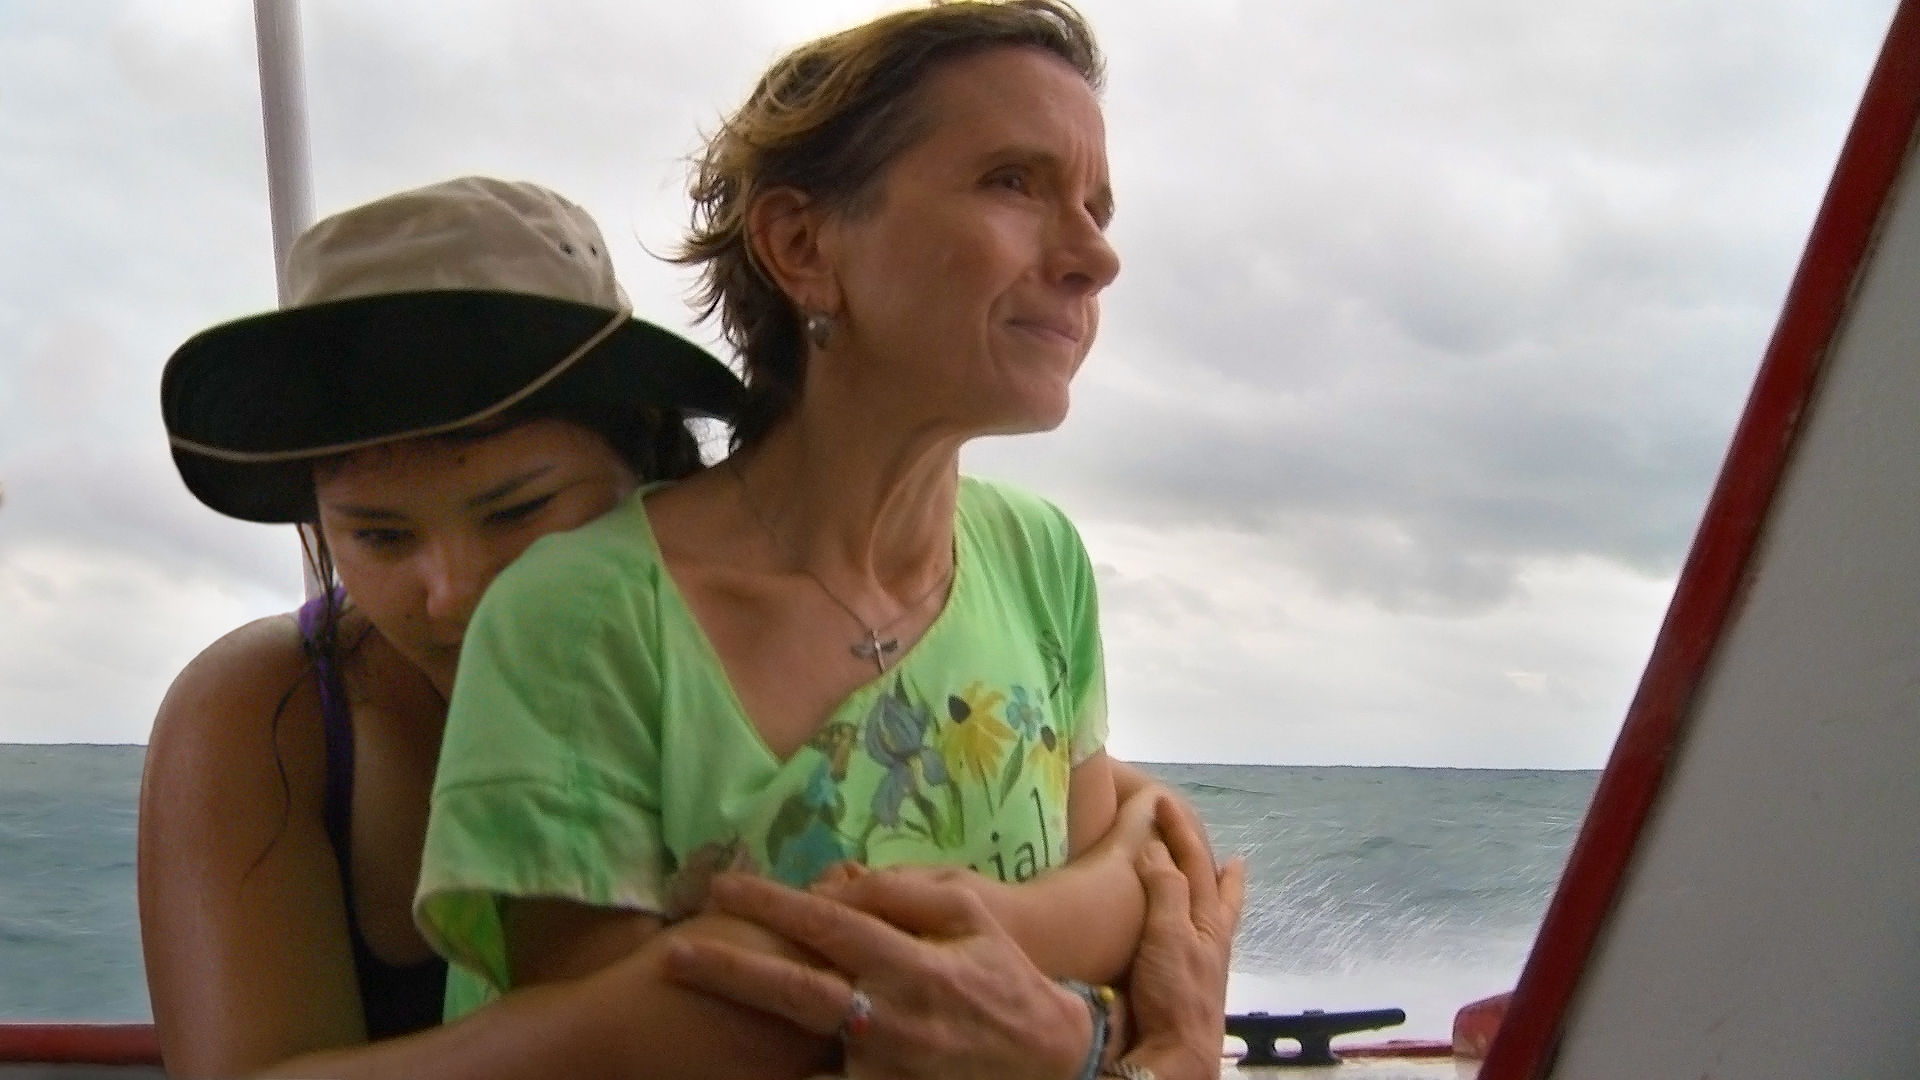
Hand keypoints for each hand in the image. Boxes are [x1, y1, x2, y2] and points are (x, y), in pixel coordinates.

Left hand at [664, 870, 1092, 1079]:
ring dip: (747, 1029)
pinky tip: (739, 1065)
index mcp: (915, 962)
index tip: (723, 885)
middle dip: (732, 970)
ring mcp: (887, 1067)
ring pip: (802, 1050)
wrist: (1048, 1062)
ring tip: (696, 998)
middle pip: (797, 991)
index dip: (773, 902)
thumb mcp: (970, 914)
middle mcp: (895, 1017)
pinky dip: (785, 1076)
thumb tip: (837, 878)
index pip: (830, 924)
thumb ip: (903, 892)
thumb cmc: (1004, 976)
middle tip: (675, 954)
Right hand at [1121, 798, 1245, 1079]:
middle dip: (1215, 865)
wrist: (1178, 1053)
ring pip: (1209, 913)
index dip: (1179, 830)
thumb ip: (1166, 889)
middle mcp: (1210, 938)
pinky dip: (1193, 921)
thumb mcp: (1169, 933)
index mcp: (1208, 919)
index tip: (1162, 802)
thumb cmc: (1177, 994)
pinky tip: (1186, 932)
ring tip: (1217, 880)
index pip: (1195, 862)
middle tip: (1222, 850)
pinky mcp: (1187, 982)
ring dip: (1210, 891)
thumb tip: (1157, 848)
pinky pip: (1193, 937)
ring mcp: (1201, 961)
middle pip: (1217, 890)